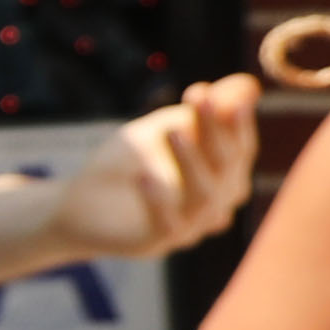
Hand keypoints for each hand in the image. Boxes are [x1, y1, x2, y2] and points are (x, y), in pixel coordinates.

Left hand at [49, 76, 262, 262]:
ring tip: (174, 130)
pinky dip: (159, 201)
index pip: (241, 148)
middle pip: (226, 167)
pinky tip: (144, 175)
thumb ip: (204, 111)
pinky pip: (167, 225)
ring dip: (191, 161)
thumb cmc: (131, 161)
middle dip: (214, 130)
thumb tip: (248, 85)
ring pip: (204, 197)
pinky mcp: (156, 243)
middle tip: (199, 96)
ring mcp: (190, 228)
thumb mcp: (165, 127)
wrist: (81, 202)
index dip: (234, 120)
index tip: (217, 90)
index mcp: (225, 177)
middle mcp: (216, 204)